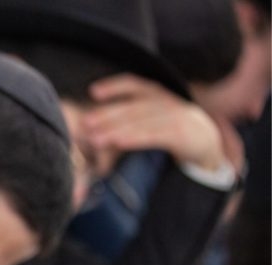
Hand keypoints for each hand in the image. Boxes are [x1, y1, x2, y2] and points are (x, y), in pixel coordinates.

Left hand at [85, 74, 226, 170]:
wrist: (208, 148)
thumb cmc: (172, 135)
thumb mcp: (152, 123)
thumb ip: (129, 123)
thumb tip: (93, 130)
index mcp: (159, 96)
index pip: (136, 84)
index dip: (115, 85)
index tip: (93, 91)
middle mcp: (169, 102)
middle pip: (135, 106)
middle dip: (108, 114)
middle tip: (86, 123)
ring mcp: (179, 117)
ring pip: (143, 121)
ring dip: (117, 129)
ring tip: (95, 139)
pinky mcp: (185, 135)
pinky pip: (156, 135)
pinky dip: (136, 138)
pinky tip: (119, 142)